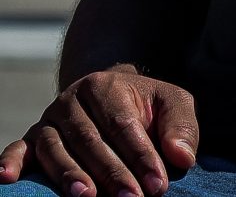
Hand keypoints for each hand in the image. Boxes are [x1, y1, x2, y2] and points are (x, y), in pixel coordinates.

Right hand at [0, 66, 199, 196]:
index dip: (141, 157)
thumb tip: (183, 157)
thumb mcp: (171, 104)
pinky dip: (10, 162)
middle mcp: (71, 101)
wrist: (110, 94)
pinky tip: (6, 179)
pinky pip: (18, 149)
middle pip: (90, 140)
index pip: (124, 126)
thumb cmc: (144, 106)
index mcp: (106, 87)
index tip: (158, 184)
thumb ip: (181, 127)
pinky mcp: (31, 137)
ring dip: (69, 175)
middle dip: (111, 173)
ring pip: (55, 149)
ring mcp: (48, 119)